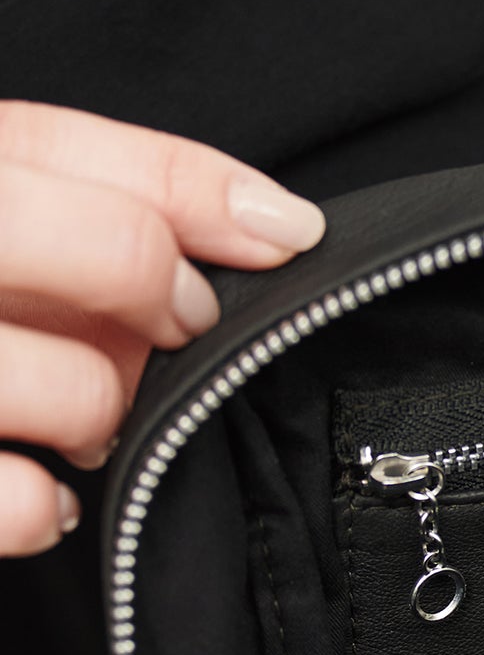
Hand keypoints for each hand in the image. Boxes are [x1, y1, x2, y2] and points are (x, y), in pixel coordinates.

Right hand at [0, 100, 325, 554]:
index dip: (197, 203)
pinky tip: (36, 495)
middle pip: (109, 250)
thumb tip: (284, 227)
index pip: (73, 147)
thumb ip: (109, 196)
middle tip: (164, 334)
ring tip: (80, 421)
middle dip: (164, 300)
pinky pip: (4, 497)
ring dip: (104, 415)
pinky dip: (39, 506)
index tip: (261, 247)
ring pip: (77, 389)